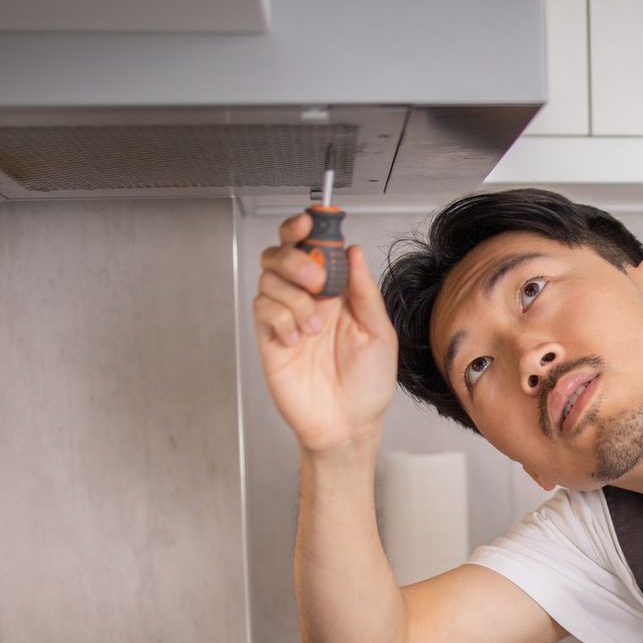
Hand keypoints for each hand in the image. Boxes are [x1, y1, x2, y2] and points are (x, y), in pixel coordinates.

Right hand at [252, 215, 398, 455]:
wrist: (348, 423)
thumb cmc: (367, 384)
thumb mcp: (379, 332)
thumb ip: (363, 290)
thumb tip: (354, 251)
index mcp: (337, 293)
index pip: (314, 248)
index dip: (308, 228)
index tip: (312, 220)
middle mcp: (309, 300)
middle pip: (282, 253)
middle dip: (296, 258)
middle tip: (317, 282)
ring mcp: (287, 317)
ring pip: (270, 277)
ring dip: (294, 297)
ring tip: (314, 328)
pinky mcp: (271, 337)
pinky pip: (263, 308)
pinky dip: (281, 318)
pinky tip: (297, 340)